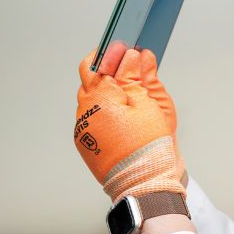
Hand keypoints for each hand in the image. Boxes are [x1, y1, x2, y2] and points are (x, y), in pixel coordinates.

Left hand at [75, 49, 183, 201]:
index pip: (98, 64)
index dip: (113, 53)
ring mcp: (84, 129)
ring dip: (107, 93)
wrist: (144, 185)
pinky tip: (122, 115)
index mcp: (98, 97)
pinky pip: (93, 119)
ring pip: (91, 101)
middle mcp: (85, 112)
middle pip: (90, 81)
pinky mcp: (87, 144)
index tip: (126, 48)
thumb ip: (137, 76)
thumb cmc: (149, 147)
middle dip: (108, 71)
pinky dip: (106, 112)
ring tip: (129, 94)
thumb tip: (135, 56)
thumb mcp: (149, 104)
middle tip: (129, 68)